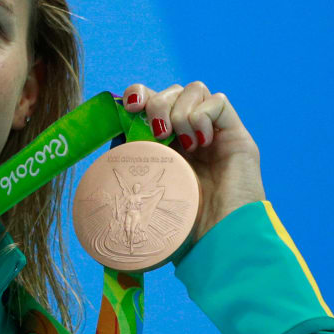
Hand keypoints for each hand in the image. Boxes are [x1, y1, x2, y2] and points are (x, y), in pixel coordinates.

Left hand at [122, 81, 265, 240]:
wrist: (219, 243)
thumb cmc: (183, 231)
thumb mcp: (146, 199)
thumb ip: (130, 181)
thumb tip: (96, 184)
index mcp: (167, 145)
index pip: (152, 99)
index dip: (139, 94)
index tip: (130, 109)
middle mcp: (190, 135)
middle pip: (171, 90)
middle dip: (157, 103)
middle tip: (157, 134)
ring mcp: (215, 134)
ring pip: (194, 89)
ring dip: (178, 110)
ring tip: (180, 142)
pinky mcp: (237, 136)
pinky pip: (219, 101)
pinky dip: (202, 116)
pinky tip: (200, 143)